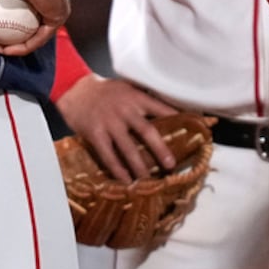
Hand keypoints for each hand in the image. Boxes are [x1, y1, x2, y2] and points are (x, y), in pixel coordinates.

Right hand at [0, 0, 69, 56]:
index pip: (11, 16)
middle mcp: (41, 1)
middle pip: (20, 28)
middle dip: (1, 39)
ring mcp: (53, 9)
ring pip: (30, 34)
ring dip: (11, 45)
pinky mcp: (59, 16)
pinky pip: (39, 37)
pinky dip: (23, 46)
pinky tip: (6, 49)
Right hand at [55, 74, 177, 181]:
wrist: (75, 89)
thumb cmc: (105, 91)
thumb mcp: (126, 88)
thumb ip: (144, 100)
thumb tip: (170, 115)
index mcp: (135, 97)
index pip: (161, 108)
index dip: (178, 118)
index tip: (194, 129)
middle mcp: (124, 109)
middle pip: (146, 131)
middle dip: (161, 149)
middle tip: (171, 164)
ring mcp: (109, 122)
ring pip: (128, 148)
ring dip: (140, 165)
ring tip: (149, 179)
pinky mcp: (95, 134)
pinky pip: (109, 156)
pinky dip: (118, 170)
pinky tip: (126, 180)